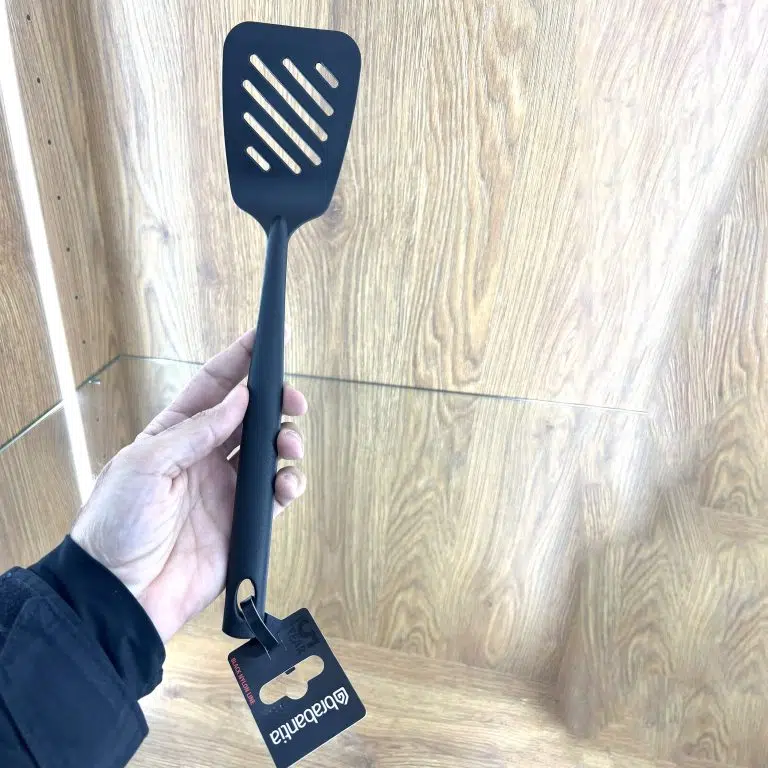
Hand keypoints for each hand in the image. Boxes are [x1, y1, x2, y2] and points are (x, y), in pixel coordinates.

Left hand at [71, 330, 306, 641]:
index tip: (265, 336)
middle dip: (276, 401)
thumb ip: (196, 432)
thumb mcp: (146, 465)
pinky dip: (290, 484)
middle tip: (293, 401)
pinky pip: (277, 495)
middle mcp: (205, 457)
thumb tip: (238, 401)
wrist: (121, 595)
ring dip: (287, 442)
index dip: (239, 360)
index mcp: (176, 435)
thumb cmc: (117, 525)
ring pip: (270, 452)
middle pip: (251, 416)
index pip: (213, 387)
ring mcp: (226, 489)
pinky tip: (287, 485)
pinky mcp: (244, 522)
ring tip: (288, 447)